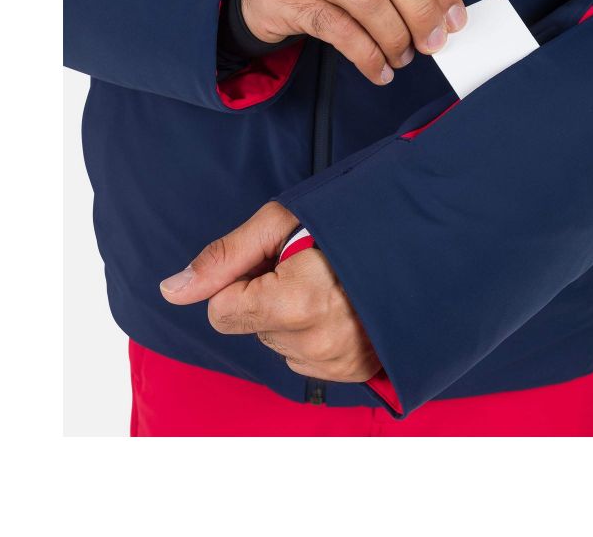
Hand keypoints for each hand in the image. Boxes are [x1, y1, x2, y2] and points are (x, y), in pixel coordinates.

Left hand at [159, 202, 380, 382]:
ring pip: (277, 344)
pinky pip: (306, 359)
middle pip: (251, 328)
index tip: (276, 260)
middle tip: (310, 266)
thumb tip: (172, 291)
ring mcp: (340, 363)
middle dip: (269, 297)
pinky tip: (343, 305)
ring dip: (293, 316)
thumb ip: (224, 258)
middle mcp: (317, 344)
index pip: (221, 312)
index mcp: (295, 304)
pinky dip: (315, 333)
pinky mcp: (356, 372)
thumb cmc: (351, 221)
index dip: (242, 280)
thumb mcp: (281, 221)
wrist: (420, 243)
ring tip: (332, 283)